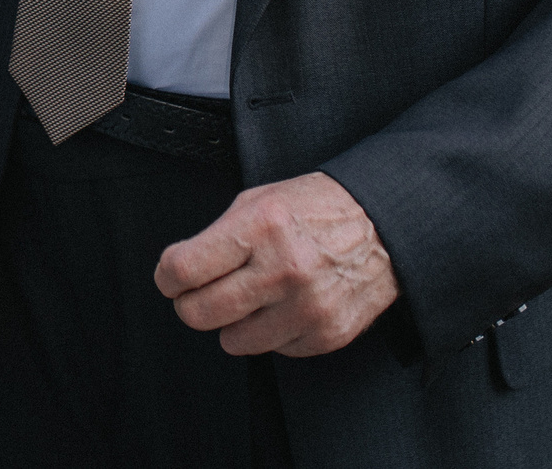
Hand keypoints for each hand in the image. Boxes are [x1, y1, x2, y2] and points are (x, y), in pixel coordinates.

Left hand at [154, 172, 397, 357]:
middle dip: (189, 304)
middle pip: (200, 313)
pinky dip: (270, 331)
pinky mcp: (328, 334)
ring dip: (231, 322)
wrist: (383, 226)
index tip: (171, 277)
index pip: (184, 269)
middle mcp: (284, 269)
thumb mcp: (258, 200)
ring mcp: (308, 306)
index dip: (167, 277)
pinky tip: (284, 304)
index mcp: (261, 226)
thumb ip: (217, 236)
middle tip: (198, 292)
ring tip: (248, 297)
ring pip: (233, 341)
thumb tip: (178, 273)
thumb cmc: (313, 209)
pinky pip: (273, 350)